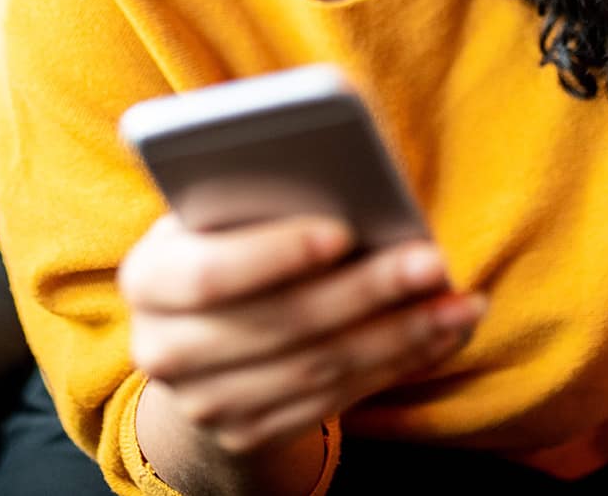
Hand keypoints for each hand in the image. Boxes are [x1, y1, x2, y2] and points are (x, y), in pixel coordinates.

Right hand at [118, 212, 484, 457]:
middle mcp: (163, 350)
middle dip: (365, 292)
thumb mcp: (220, 211)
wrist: (196, 334)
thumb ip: (258, 194)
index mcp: (147, 278)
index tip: (342, 230)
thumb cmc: (225, 239)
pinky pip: (334, 401)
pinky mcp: (247, 434)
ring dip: (400, 335)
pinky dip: (396, 364)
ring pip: (317, 369)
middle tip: (432, 261)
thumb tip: (346, 172)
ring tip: (460, 301)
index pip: (209, 274)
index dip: (275, 254)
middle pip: (279, 325)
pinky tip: (441, 331)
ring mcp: (204, 402)